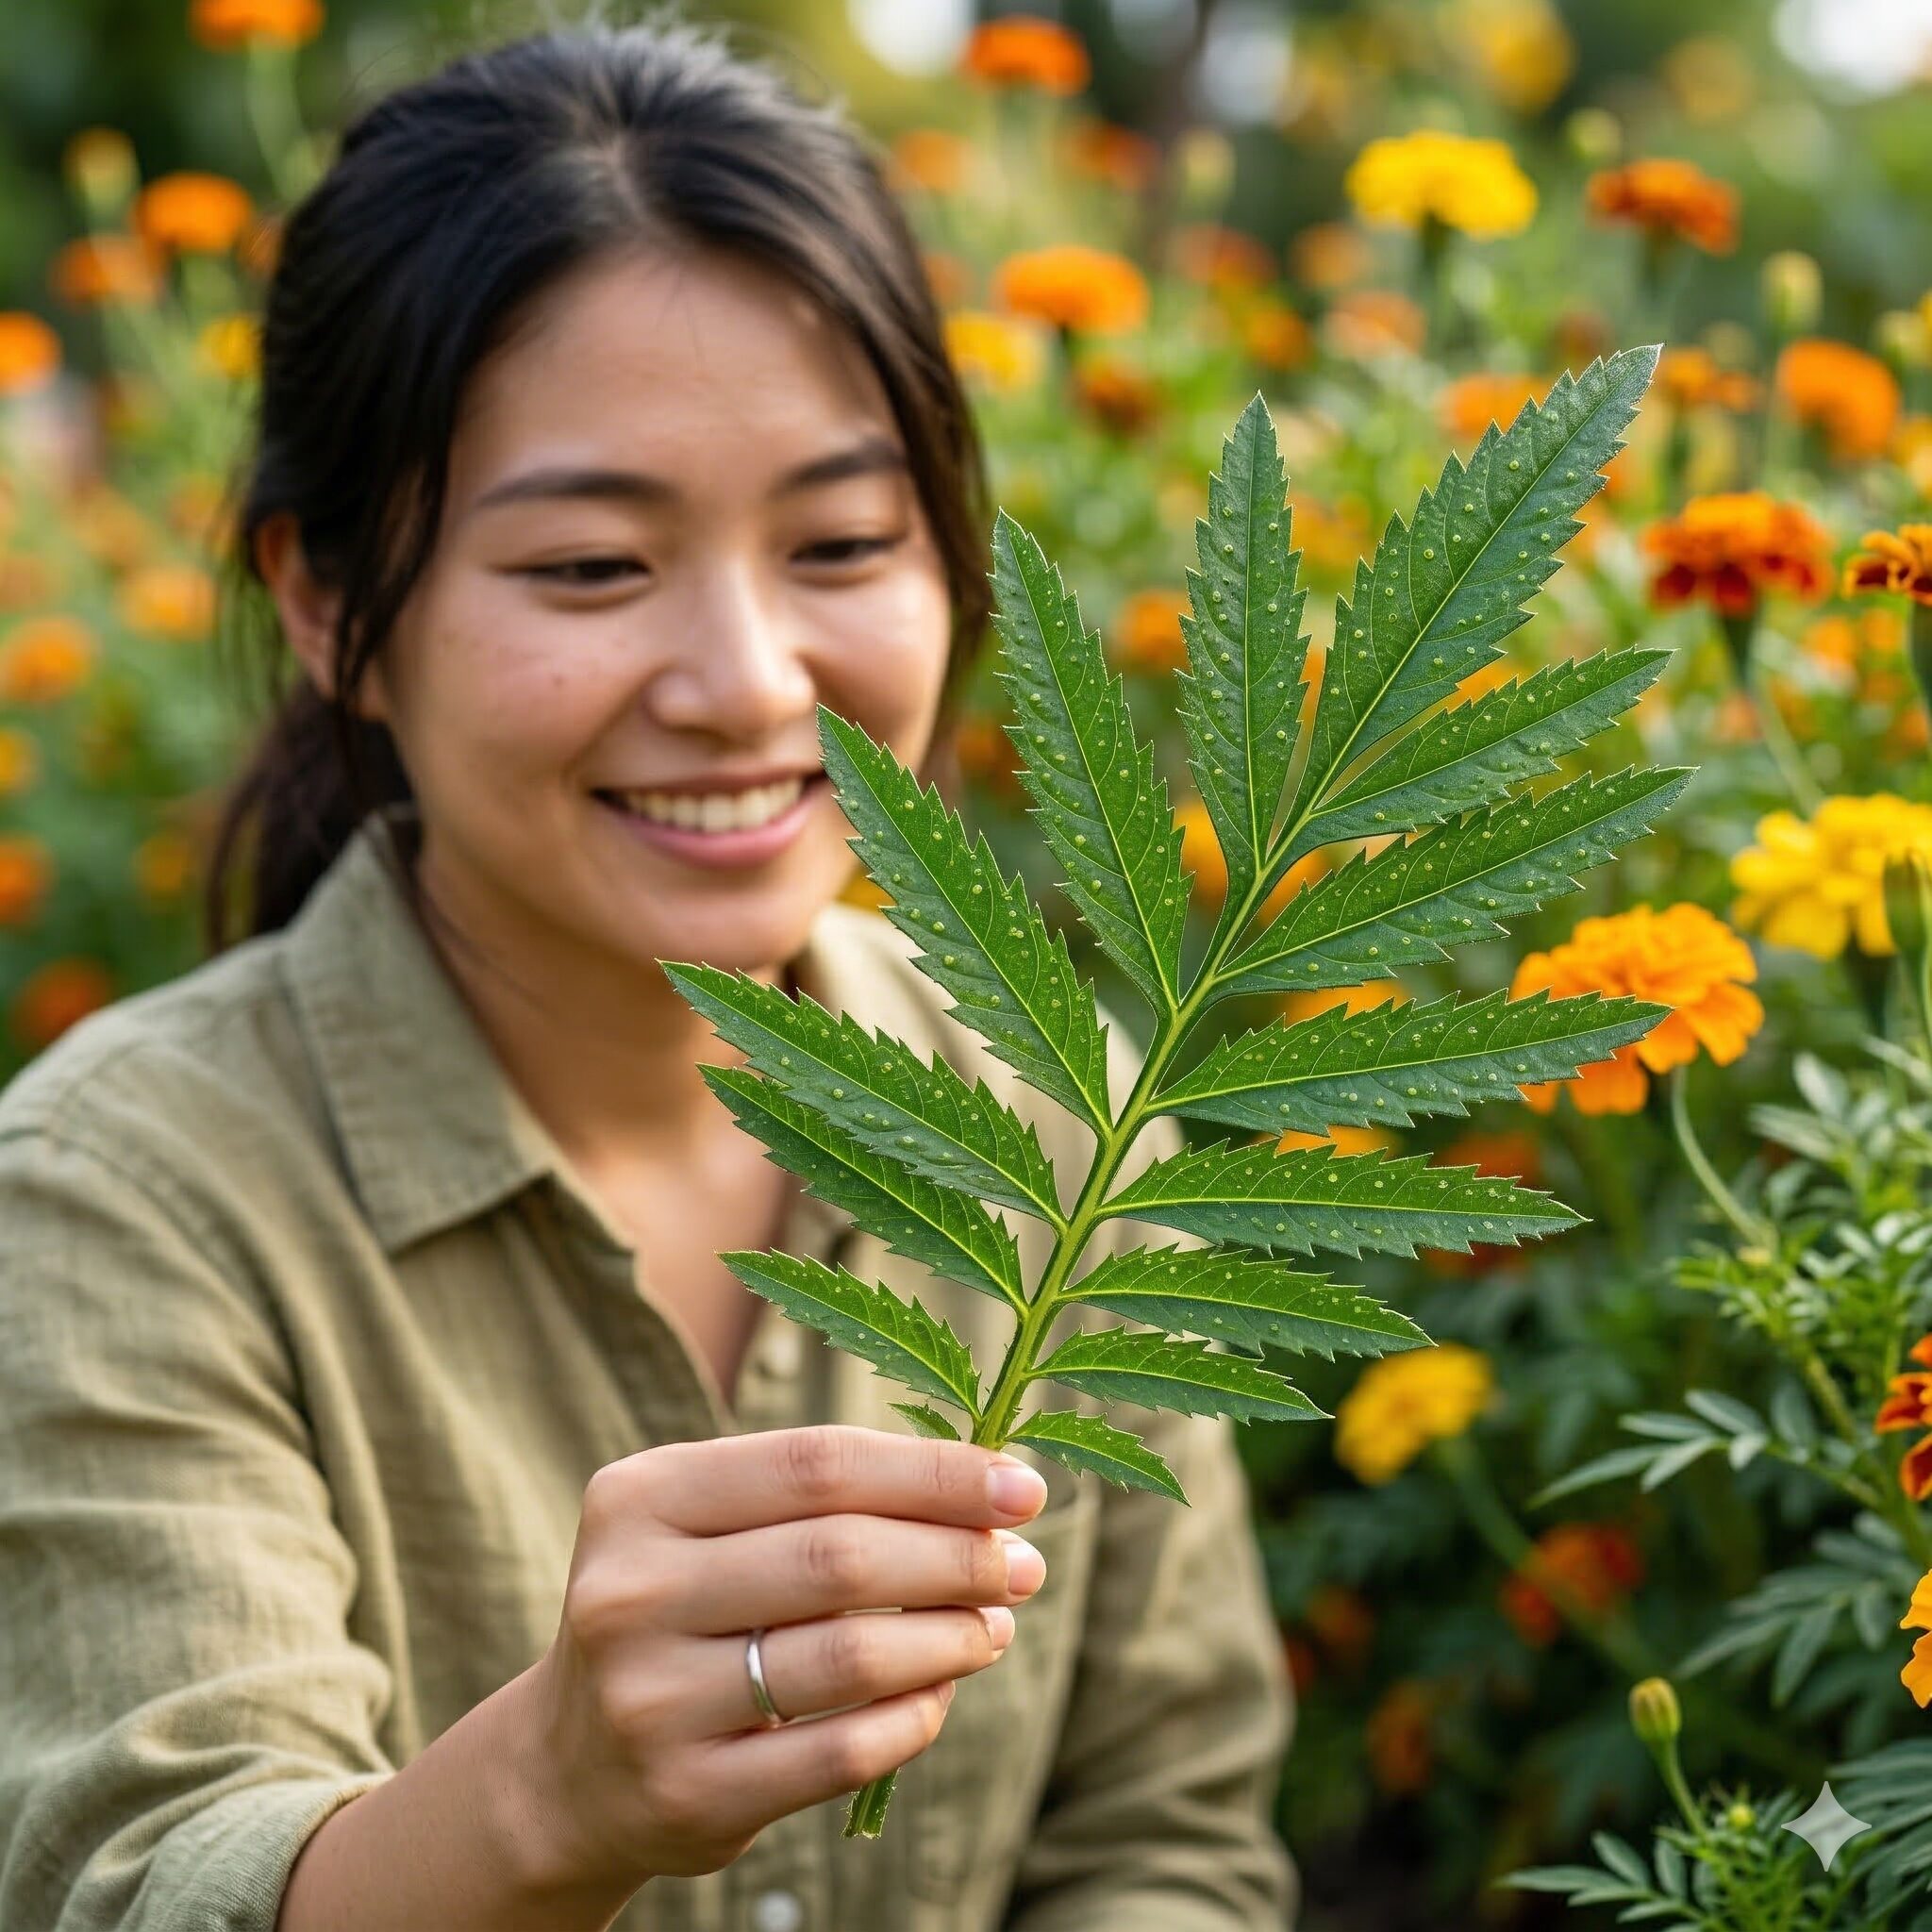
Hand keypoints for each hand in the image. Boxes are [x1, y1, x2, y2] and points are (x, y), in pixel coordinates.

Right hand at [512, 1423, 1050, 1892]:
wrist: (569, 1768)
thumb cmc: (681, 1610)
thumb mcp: (708, 1527)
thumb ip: (821, 1494)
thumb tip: (989, 1484)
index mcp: (641, 1497)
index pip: (817, 1463)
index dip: (934, 1471)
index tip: (1019, 1486)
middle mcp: (631, 1593)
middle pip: (841, 1556)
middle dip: (957, 1555)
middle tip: (1025, 1562)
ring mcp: (651, 1701)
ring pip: (850, 1656)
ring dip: (951, 1635)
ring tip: (993, 1625)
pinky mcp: (688, 1795)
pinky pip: (841, 1751)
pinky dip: (915, 1717)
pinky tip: (941, 1691)